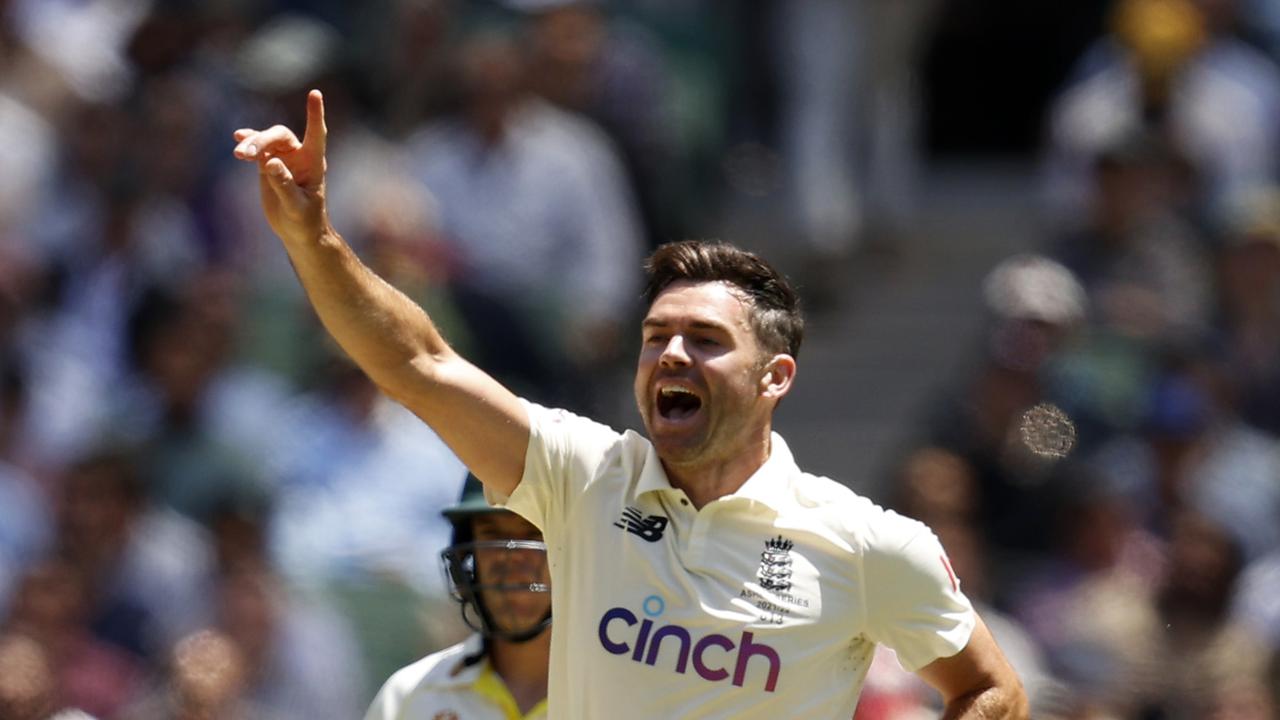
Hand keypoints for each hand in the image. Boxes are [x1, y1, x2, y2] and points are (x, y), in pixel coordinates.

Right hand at [233, 89, 330, 245]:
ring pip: (266, 140)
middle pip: (280, 135)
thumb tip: (272, 162)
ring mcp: (283, 158)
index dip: (315, 115)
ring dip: (252, 143)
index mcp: (314, 163)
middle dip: (263, 140)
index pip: (316, 134)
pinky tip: (237, 137)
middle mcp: (299, 155)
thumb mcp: (296, 206)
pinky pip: (257, 148)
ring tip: (238, 154)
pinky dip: (247, 142)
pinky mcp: (268, 164)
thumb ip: (284, 184)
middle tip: (246, 154)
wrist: (298, 231)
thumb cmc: (305, 220)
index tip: (315, 93)